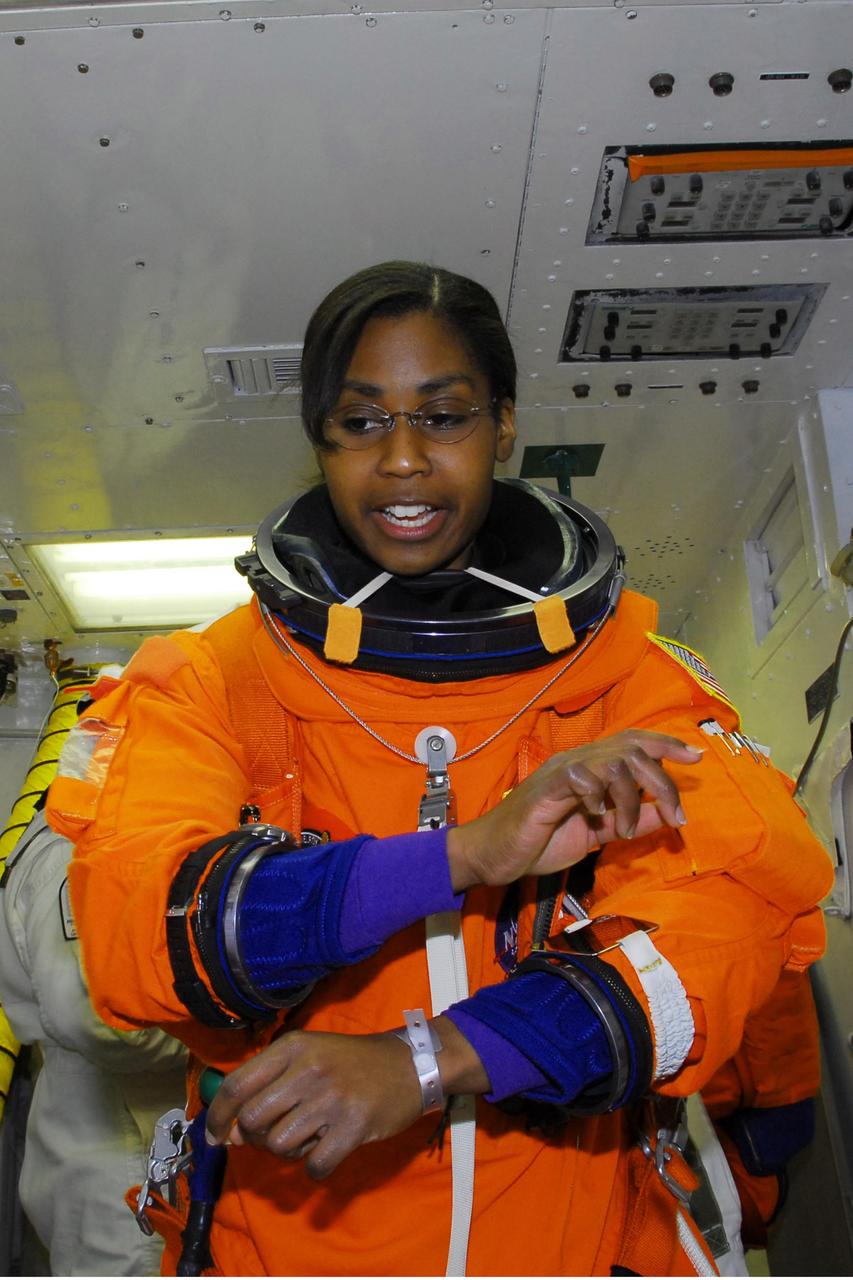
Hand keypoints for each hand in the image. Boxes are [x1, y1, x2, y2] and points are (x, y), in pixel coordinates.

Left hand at [204, 1029, 421, 1178]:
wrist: (410, 1065)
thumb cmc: (350, 1063)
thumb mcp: (307, 1058)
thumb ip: (268, 1088)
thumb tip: (231, 1134)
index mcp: (291, 1048)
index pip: (236, 1085)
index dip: (217, 1116)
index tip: (214, 1136)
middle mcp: (308, 1068)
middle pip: (252, 1120)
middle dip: (255, 1138)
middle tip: (274, 1137)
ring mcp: (332, 1098)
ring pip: (280, 1145)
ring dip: (288, 1152)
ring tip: (308, 1138)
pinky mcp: (354, 1126)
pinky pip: (314, 1165)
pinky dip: (316, 1167)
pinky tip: (327, 1151)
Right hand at [447, 729, 702, 889]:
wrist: (494, 856)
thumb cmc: (540, 842)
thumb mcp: (598, 833)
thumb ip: (633, 822)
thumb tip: (670, 814)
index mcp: (590, 768)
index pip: (633, 742)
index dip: (666, 744)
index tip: (697, 756)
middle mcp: (578, 761)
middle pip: (634, 749)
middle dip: (664, 782)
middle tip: (676, 816)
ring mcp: (561, 772)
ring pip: (615, 763)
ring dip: (632, 799)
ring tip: (624, 831)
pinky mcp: (546, 789)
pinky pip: (581, 777)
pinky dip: (598, 796)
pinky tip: (597, 817)